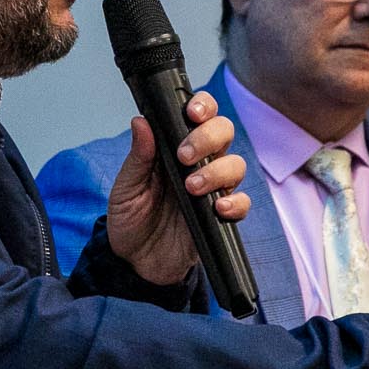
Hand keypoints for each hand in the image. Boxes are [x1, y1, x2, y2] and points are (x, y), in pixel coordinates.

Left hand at [105, 93, 249, 284]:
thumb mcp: (126, 188)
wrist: (136, 262)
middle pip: (223, 132)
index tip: (192, 112)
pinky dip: (235, 202)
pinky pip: (242, 202)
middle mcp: (198, 163)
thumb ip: (138, 157)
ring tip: (192, 186)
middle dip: (209, 137)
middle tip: (185, 155)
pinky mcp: (220, 215)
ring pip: (235, 164)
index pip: (199, 116)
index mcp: (174, 148)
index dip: (203, 106)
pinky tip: (218, 207)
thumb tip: (140, 122)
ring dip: (217, 171)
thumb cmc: (131, 220)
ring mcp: (212, 188)